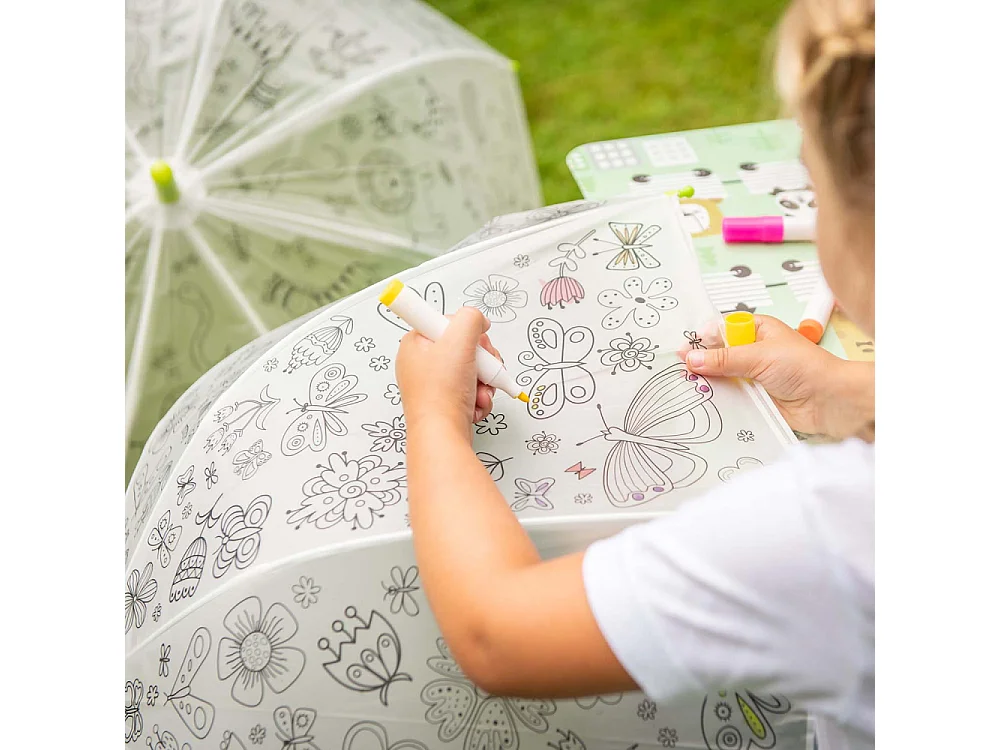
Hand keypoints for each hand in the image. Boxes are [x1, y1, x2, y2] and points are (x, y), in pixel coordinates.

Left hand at [396, 308, 501, 438]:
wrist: (442, 434)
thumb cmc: (442, 391)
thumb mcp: (459, 339)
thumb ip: (471, 318)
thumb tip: (478, 321)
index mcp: (415, 344)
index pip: (446, 322)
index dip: (466, 330)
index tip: (473, 339)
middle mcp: (422, 363)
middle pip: (464, 347)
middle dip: (482, 360)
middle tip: (482, 368)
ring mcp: (434, 384)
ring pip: (472, 370)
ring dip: (484, 380)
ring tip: (479, 391)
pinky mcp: (446, 401)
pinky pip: (471, 390)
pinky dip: (479, 396)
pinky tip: (476, 403)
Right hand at [684, 315, 873, 439]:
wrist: (828, 401)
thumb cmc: (803, 367)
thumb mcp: (759, 356)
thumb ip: (724, 359)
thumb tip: (692, 359)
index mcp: (757, 330)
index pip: (722, 330)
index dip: (702, 339)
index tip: (684, 350)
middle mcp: (754, 352)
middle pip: (718, 355)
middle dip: (701, 363)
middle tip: (681, 371)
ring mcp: (753, 376)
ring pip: (722, 378)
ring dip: (709, 383)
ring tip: (686, 388)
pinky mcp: (755, 398)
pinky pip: (730, 398)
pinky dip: (718, 401)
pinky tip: (702, 403)